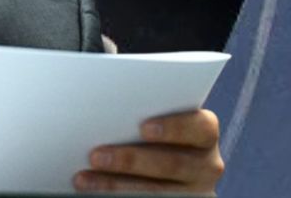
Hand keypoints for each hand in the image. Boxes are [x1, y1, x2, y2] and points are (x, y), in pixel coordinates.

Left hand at [73, 109, 223, 194]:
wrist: (161, 165)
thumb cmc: (147, 131)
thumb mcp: (154, 120)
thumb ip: (139, 114)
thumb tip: (100, 103)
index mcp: (205, 134)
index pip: (201, 127)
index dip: (174, 127)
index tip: (143, 127)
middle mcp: (207, 165)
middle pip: (173, 164)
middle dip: (131, 160)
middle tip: (95, 155)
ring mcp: (194, 192)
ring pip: (158, 192)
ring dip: (116, 185)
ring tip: (83, 179)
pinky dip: (119, 197)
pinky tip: (93, 192)